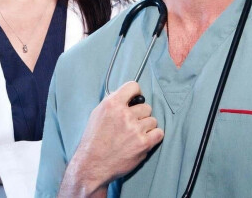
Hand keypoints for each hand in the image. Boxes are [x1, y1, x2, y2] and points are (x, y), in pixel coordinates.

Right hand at [61, 81, 163, 195]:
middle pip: (146, 107)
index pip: (133, 86)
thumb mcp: (97, 114)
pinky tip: (143, 141)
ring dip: (146, 128)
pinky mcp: (143, 143)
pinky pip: (159, 133)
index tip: (135, 101)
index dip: (136, 94)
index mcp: (112, 104)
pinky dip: (153, 137)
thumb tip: (127, 96)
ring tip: (134, 136)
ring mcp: (135, 129)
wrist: (92, 166)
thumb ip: (113, 103)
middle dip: (140, 116)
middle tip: (130, 126)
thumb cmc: (94, 141)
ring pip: (153, 120)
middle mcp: (124, 114)